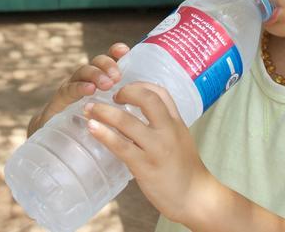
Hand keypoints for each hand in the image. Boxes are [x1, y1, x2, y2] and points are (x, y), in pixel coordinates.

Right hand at [27, 43, 129, 135]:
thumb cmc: (91, 128)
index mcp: (100, 80)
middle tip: (117, 76)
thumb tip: (147, 105)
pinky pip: (70, 89)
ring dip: (96, 74)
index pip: (108, 60)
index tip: (124, 50)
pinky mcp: (60, 100)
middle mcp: (86, 79)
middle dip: (108, 64)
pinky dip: (80, 87)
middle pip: (97, 62)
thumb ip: (126, 109)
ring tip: (107, 84)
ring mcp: (72, 87)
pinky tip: (89, 90)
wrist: (57, 141)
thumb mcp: (111, 115)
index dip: (115, 52)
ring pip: (84, 71)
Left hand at [83, 82, 213, 225]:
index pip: (161, 93)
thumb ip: (163, 126)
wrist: (196, 199)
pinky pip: (120, 145)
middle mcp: (168, 131)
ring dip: (103, 112)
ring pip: (126, 121)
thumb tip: (139, 116)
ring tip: (88, 109)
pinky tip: (92, 128)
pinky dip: (104, 134)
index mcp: (176, 123)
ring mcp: (156, 148)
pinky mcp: (145, 166)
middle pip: (146, 99)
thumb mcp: (180, 140)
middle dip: (124, 91)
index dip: (140, 85)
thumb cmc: (185, 171)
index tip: (125, 88)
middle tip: (108, 96)